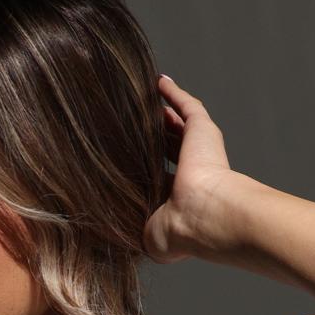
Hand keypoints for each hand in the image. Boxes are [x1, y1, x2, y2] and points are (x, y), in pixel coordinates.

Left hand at [142, 73, 236, 264]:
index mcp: (176, 197)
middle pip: (166, 145)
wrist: (203, 217)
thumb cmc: (176, 231)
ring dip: (161, 112)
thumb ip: (132, 222)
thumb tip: (110, 224)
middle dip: (152, 135)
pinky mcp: (202, 130)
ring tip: (139, 99)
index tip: (126, 154)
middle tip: (129, 122)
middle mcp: (190, 172)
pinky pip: (186, 104)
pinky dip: (173, 92)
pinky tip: (159, 82)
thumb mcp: (146, 233)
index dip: (145, 165)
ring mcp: (198, 149)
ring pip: (176, 123)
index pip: (158, 174)